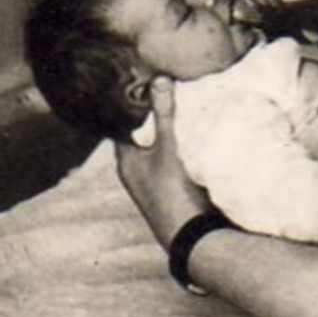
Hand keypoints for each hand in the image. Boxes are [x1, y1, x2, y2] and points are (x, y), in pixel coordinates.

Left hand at [114, 78, 211, 248]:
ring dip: (170, 130)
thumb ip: (165, 115)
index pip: (122, 125)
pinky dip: (181, 145)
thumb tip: (159, 79)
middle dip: (154, 114)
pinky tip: (195, 132)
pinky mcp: (174, 187)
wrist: (195, 237)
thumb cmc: (173, 193)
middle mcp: (137, 172)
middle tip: (165, 85)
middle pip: (142, 136)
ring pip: (160, 148)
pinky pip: (174, 159)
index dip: (130, 103)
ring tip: (183, 103)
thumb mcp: (169, 150)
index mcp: (127, 162)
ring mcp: (156, 182)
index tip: (142, 80)